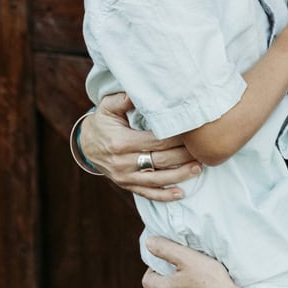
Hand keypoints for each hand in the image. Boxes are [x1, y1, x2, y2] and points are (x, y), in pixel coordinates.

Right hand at [80, 93, 201, 200]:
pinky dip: (164, 196)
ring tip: (198, 168)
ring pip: (157, 180)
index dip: (176, 138)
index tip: (193, 133)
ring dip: (180, 175)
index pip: (156, 141)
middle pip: (160, 160)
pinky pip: (147, 193)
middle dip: (183, 156)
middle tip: (203, 150)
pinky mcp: (126, 185)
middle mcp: (123, 163)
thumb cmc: (103, 122)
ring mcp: (124, 177)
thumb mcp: (108, 107)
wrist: (85, 144)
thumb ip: (124, 99)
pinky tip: (181, 193)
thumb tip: (141, 92)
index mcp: (121, 142)